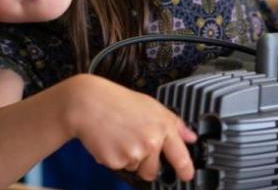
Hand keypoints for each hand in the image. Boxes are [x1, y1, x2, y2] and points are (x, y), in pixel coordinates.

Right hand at [64, 74, 196, 181]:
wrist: (88, 103)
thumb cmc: (117, 101)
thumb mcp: (151, 105)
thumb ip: (173, 123)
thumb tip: (190, 136)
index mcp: (162, 126)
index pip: (180, 156)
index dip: (185, 170)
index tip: (186, 175)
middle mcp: (150, 141)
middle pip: (153, 170)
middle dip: (146, 164)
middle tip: (134, 144)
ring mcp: (133, 152)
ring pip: (134, 168)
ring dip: (128, 158)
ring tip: (119, 136)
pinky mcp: (116, 161)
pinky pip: (118, 167)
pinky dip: (114, 157)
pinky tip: (110, 139)